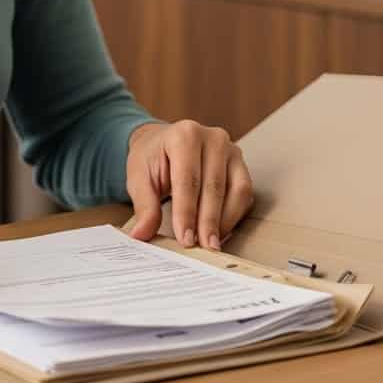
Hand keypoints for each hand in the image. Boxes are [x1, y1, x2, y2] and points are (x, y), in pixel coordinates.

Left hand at [124, 122, 253, 249]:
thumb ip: (144, 206)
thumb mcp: (139, 178)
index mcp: (184, 135)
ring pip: (236, 190)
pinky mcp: (240, 164)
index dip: (187, 212)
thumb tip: (142, 234)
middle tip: (202, 247)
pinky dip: (234, 215)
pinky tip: (220, 231)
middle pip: (214, 186)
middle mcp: (212, 137)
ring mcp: (230, 149)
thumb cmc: (151, 158)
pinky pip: (244, 193)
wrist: (162, 142)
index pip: (188, 179)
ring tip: (210, 243)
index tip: (185, 239)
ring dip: (225, 221)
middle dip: (207, 221)